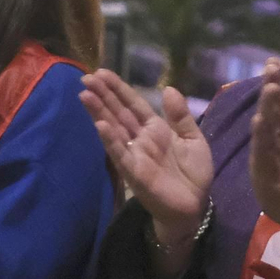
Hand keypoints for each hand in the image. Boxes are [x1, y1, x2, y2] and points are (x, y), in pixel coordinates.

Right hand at [79, 69, 211, 244]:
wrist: (194, 205)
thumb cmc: (194, 174)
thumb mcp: (193, 139)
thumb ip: (180, 116)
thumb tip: (168, 88)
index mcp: (155, 128)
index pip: (133, 104)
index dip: (118, 89)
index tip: (102, 73)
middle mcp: (140, 138)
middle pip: (118, 112)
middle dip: (102, 95)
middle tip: (86, 78)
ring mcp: (134, 154)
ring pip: (113, 128)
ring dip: (99, 112)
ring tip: (85, 95)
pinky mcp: (133, 171)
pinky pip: (120, 153)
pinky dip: (110, 139)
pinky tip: (99, 124)